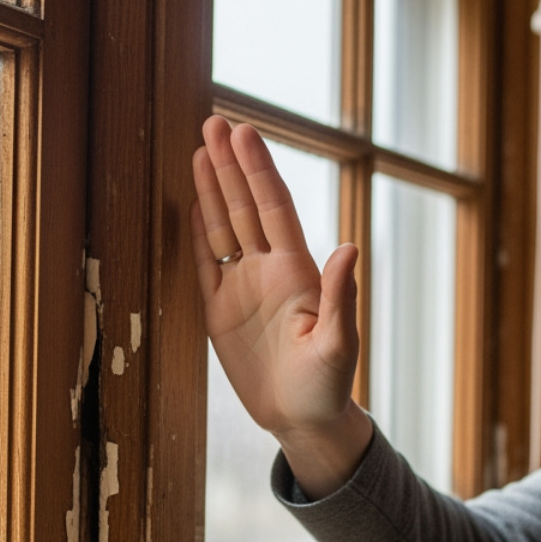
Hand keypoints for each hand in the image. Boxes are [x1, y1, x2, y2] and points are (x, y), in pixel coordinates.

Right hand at [190, 115, 372, 496]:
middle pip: (244, 207)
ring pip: (222, 228)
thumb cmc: (327, 386)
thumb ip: (341, 298)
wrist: (303, 420)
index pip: (272, 208)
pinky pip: (205, 265)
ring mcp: (243, 289)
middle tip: (213, 121)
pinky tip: (191, 205)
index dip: (257, 170)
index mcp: (296, 273)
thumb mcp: (338, 345)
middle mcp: (268, 271)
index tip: (243, 132)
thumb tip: (349, 248)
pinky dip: (197, 234)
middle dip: (229, 165)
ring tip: (199, 149)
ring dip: (211, 190)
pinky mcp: (220, 312)